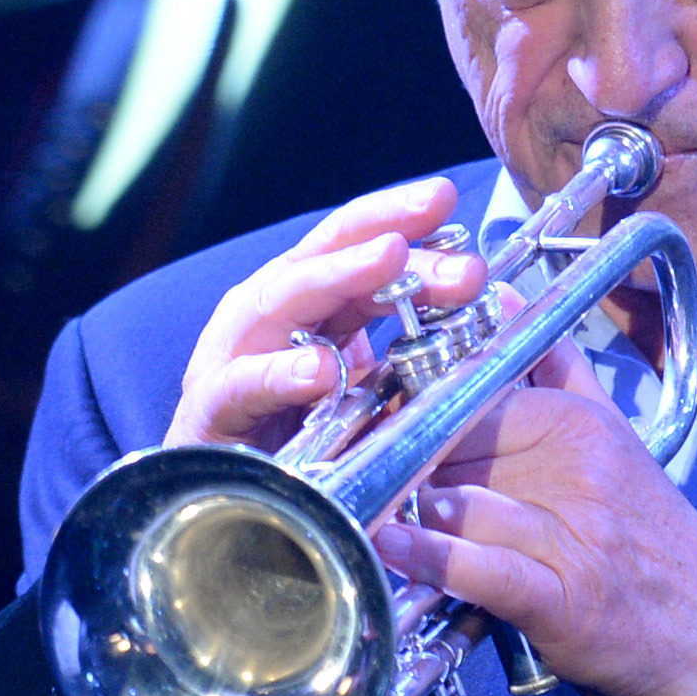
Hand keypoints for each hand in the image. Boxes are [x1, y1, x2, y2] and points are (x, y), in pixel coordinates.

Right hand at [165, 179, 487, 450]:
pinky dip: (280, 374)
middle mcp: (268, 311)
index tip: (444, 198)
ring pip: (284, 299)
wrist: (225, 497)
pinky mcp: (213, 408)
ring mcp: (234, 353)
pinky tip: (321, 370)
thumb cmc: (295, 433)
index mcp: (307, 300)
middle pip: (328, 257)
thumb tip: (483, 313)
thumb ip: (410, 349)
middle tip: (451, 248)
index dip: (397, 216)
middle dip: (391, 240)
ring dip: (340, 275)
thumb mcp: (366, 383)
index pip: (353, 241)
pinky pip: (243, 385)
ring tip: (391, 258)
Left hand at [371, 335, 696, 695]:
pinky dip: (433, 560)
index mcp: (575, 421)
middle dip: (389, 460)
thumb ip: (556, 367)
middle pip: (451, 446)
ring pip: (461, 501)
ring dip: (399, 508)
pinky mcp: (562, 596)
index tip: (362, 418)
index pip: (468, 393)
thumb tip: (510, 298)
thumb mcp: (611, 436)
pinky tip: (392, 550)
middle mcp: (573, 467)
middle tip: (336, 464)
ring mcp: (569, 531)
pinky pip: (484, 567)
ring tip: (351, 506)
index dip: (404, 409)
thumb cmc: (647, 535)